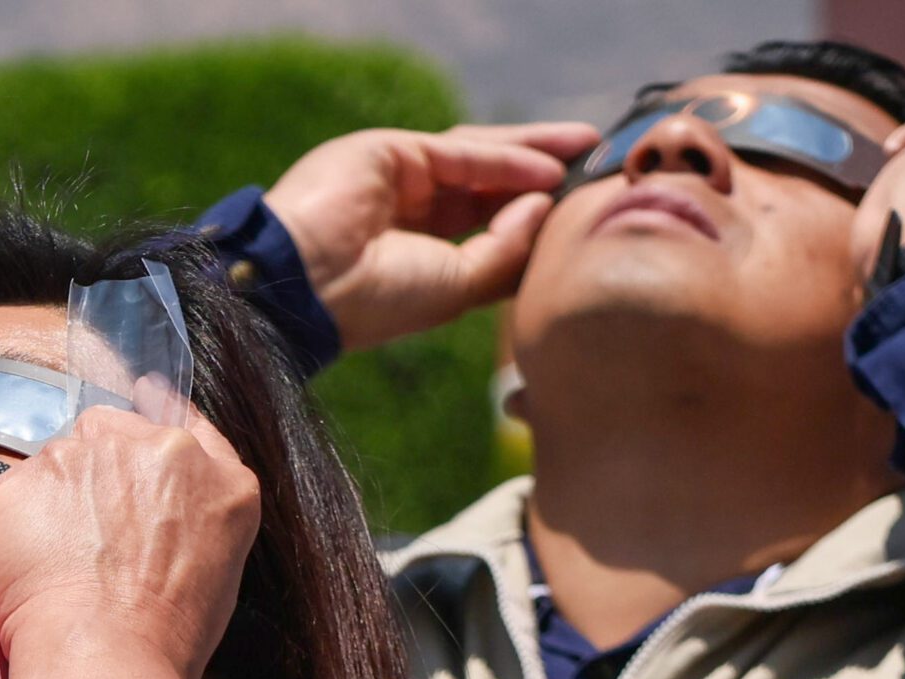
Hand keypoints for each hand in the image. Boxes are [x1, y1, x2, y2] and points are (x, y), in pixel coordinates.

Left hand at [0, 403, 259, 678]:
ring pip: (65, 458)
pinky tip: (37, 563)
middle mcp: (155, 449)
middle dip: (103, 471)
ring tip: (66, 559)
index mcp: (216, 477)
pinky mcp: (31, 475)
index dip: (160, 430)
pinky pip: (23, 486)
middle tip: (97, 534)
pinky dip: (25, 518)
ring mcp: (88, 455)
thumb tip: (167, 500)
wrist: (106, 652)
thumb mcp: (224, 567)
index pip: (190, 426)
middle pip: (116, 434)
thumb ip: (203, 509)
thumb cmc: (168, 634)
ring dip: (62, 494)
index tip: (144, 417)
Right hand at [267, 122, 598, 352]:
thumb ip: (506, 247)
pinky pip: (459, 152)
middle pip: (489, 183)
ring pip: (478, 157)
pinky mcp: (388, 151)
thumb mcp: (460, 286)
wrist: (307, 289)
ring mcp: (398, 177)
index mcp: (420, 251)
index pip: (489, 223)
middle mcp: (410, 210)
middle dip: (544, 173)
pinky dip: (505, 159)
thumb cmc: (377, 303)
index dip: (536, 216)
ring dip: (534, 151)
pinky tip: (548, 168)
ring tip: (585, 149)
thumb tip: (547, 205)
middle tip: (597, 165)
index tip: (585, 213)